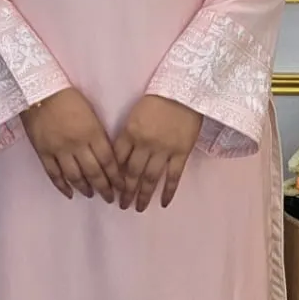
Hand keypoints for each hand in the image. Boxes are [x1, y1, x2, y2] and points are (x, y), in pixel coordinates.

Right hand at [22, 89, 119, 201]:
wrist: (41, 92)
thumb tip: (106, 157)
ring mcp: (59, 150)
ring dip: (84, 188)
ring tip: (91, 194)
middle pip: (94, 172)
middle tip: (109, 198)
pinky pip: (54, 174)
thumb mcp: (91, 115)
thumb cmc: (70, 99)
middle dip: (104, 188)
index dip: (115, 176)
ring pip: (75, 176)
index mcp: (92, 133)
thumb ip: (98, 136)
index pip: (108, 161)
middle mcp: (78, 145)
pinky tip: (69, 193)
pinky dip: (62, 186)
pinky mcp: (43, 153)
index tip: (121, 186)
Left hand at [114, 95, 202, 211]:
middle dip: (126, 191)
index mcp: (131, 132)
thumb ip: (129, 135)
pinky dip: (168, 191)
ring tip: (138, 208)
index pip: (118, 159)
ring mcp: (164, 150)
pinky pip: (173, 176)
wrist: (185, 91)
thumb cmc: (158, 99)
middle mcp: (145, 144)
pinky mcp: (181, 152)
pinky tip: (163, 203)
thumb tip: (121, 158)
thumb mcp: (135, 114)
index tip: (112, 187)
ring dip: (144, 195)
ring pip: (151, 178)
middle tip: (122, 205)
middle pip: (132, 173)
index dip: (115, 175)